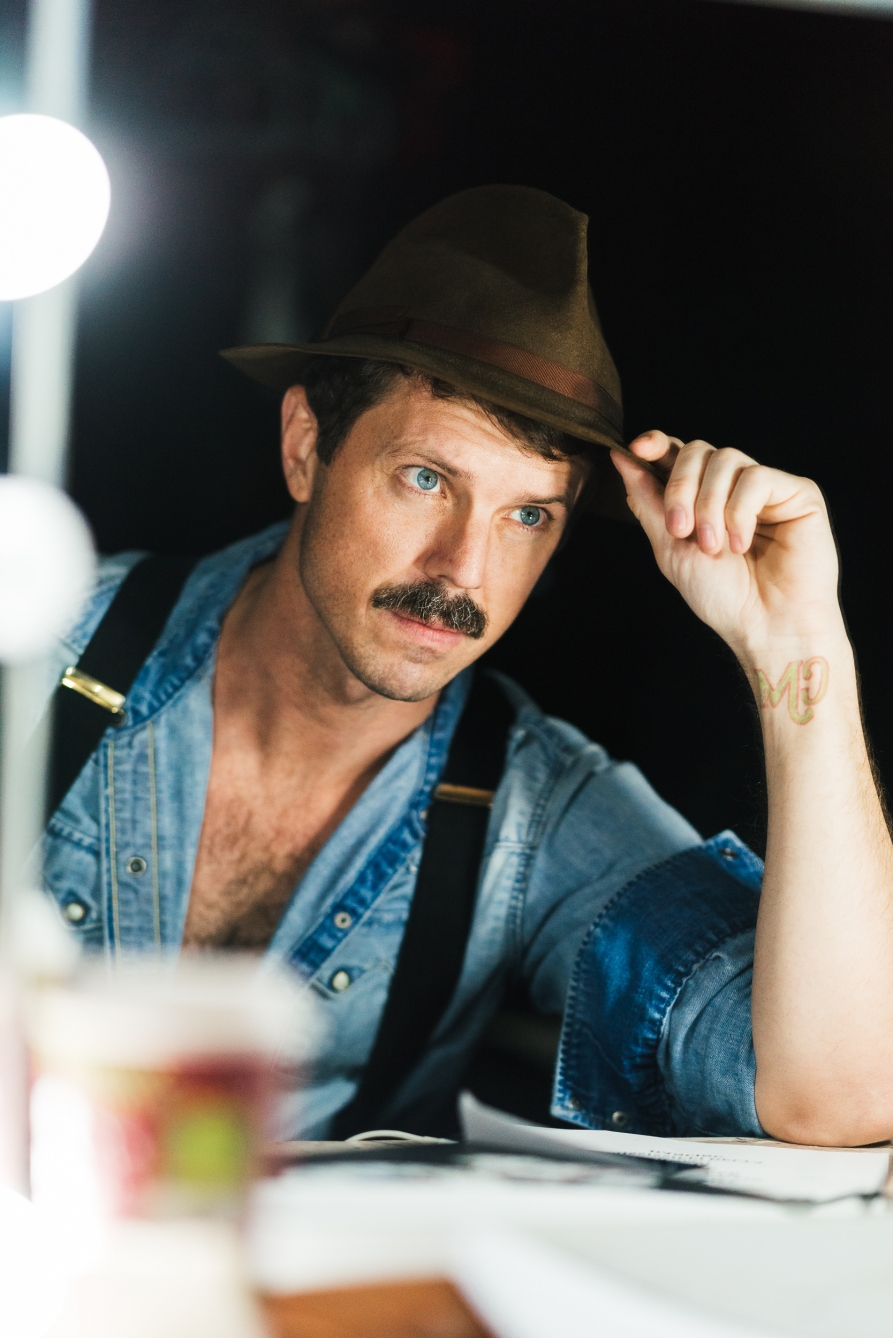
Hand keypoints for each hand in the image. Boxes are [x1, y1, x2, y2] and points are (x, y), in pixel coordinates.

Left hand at [610, 433, 843, 661]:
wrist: (765, 626)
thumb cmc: (723, 597)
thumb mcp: (670, 548)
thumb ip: (648, 502)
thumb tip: (621, 458)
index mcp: (701, 498)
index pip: (677, 454)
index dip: (656, 443)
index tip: (636, 449)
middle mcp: (733, 487)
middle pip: (697, 450)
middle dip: (679, 486)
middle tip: (680, 529)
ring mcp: (766, 488)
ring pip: (726, 458)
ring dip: (709, 505)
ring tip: (713, 546)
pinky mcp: (797, 492)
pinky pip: (757, 477)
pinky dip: (740, 512)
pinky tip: (742, 543)